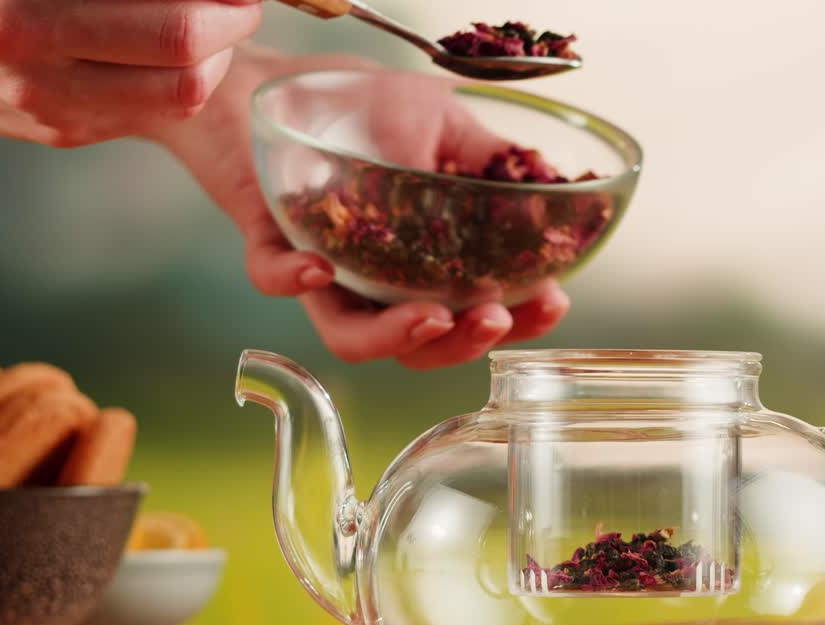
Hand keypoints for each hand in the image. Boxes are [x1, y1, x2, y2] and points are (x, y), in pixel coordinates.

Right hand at [0, 0, 260, 146]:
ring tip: (211, 20)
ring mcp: (51, 113)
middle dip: (230, 29)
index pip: (176, 32)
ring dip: (214, 58)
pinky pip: (148, 110)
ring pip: (179, 100)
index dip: (225, 6)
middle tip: (239, 3)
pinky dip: (175, 75)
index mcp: (23, 20)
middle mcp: (37, 76)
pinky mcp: (63, 131)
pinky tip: (165, 43)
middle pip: (188, 71)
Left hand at [150, 46, 570, 369]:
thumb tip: (553, 185)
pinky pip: (274, 279)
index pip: (478, 309)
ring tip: (433, 316)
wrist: (284, 79)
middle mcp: (378, 280)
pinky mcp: (271, 245)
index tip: (552, 301)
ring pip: (354, 337)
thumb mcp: (443, 125)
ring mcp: (326, 270)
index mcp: (427, 261)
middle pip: (423, 345)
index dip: (519, 318)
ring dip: (396, 337)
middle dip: (464, 343)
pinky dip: (295, 280)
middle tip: (495, 317)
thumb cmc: (365, 106)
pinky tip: (320, 267)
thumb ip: (488, 161)